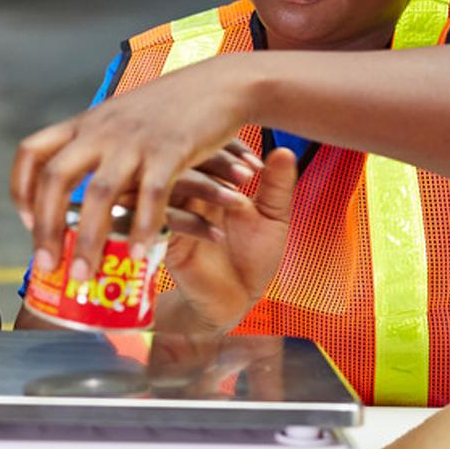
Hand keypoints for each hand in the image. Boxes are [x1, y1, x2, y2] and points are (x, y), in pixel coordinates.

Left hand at [11, 60, 259, 282]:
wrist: (218, 85)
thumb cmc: (167, 110)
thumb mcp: (118, 119)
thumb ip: (93, 147)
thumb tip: (72, 188)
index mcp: (83, 124)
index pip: (31, 152)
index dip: (21, 190)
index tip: (27, 223)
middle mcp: (101, 130)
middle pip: (56, 178)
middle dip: (46, 228)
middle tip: (46, 266)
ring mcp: (134, 140)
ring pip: (100, 194)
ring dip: (88, 241)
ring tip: (83, 275)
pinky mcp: (171, 150)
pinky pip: (152, 196)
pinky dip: (143, 229)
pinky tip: (140, 256)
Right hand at [154, 148, 298, 334]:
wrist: (237, 300)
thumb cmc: (252, 256)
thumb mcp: (273, 218)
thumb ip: (277, 186)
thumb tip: (285, 150)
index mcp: (211, 181)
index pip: (208, 148)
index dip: (230, 148)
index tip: (256, 165)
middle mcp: (188, 194)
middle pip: (186, 161)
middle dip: (216, 164)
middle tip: (246, 176)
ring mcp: (173, 217)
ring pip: (172, 187)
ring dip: (205, 189)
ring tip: (237, 201)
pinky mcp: (165, 243)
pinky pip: (168, 223)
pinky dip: (194, 224)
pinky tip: (219, 235)